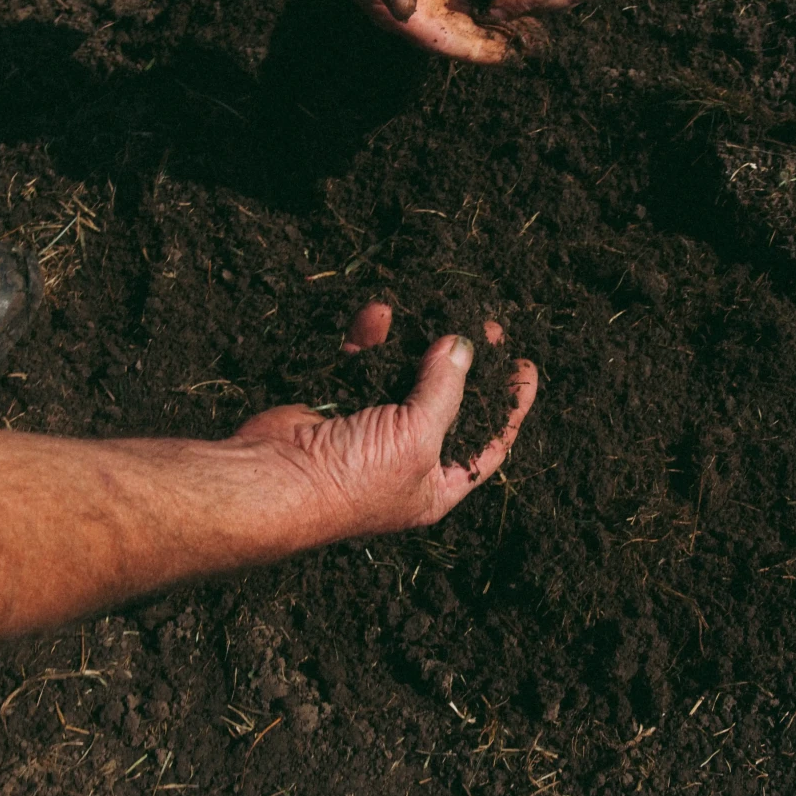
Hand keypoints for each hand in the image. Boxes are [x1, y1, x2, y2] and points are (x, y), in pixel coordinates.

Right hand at [231, 302, 536, 542]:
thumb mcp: (418, 436)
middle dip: (464, 365)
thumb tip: (463, 346)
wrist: (272, 480)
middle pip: (447, 406)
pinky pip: (361, 366)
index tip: (523, 369)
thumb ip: (446, 389)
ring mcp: (367, 434)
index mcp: (433, 487)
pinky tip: (379, 313)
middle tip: (484, 326)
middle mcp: (403, 462)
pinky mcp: (334, 406)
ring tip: (436, 308)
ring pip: (402, 379)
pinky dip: (369, 341)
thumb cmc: (353, 477)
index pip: (487, 447)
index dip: (509, 410)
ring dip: (415, 344)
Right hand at [253, 0, 515, 63]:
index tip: (505, 57)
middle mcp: (413, 6)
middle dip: (494, 40)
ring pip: (467, 13)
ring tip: (532, 25)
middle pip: (461, 32)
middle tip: (532, 45)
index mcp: (396, 10)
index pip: (443, 38)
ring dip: (496, 20)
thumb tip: (407, 10)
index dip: (474, 49)